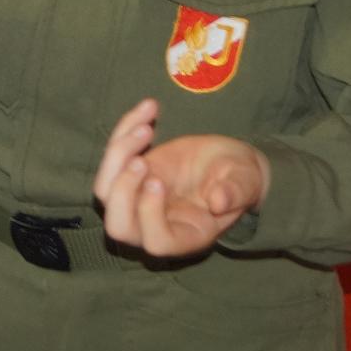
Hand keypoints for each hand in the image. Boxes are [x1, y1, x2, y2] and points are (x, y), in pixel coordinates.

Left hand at [93, 97, 269, 258]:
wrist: (228, 162)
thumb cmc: (240, 179)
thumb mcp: (245, 183)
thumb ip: (236, 193)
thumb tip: (219, 200)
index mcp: (186, 236)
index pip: (156, 242)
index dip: (150, 215)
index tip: (159, 181)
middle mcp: (155, 224)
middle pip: (118, 226)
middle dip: (122, 192)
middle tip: (141, 161)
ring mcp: (138, 199)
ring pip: (105, 190)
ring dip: (118, 155)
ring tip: (146, 127)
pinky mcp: (131, 173)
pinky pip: (113, 155)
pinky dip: (125, 128)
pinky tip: (150, 108)